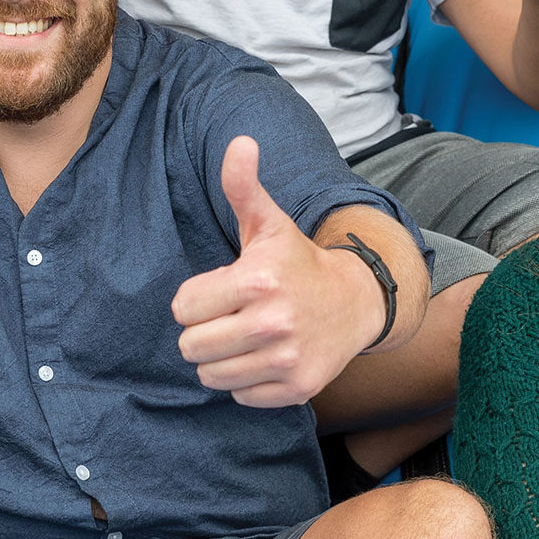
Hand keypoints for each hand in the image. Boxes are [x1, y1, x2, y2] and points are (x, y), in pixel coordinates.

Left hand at [172, 136, 379, 407]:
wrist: (356, 301)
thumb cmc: (298, 262)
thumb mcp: (269, 223)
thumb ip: (243, 186)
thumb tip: (240, 142)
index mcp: (257, 280)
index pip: (183, 308)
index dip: (196, 300)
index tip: (222, 290)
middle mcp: (272, 322)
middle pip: (191, 346)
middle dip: (203, 332)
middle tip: (230, 317)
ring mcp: (286, 359)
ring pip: (211, 376)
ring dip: (221, 359)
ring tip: (244, 337)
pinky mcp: (297, 388)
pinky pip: (240, 395)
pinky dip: (246, 381)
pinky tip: (265, 356)